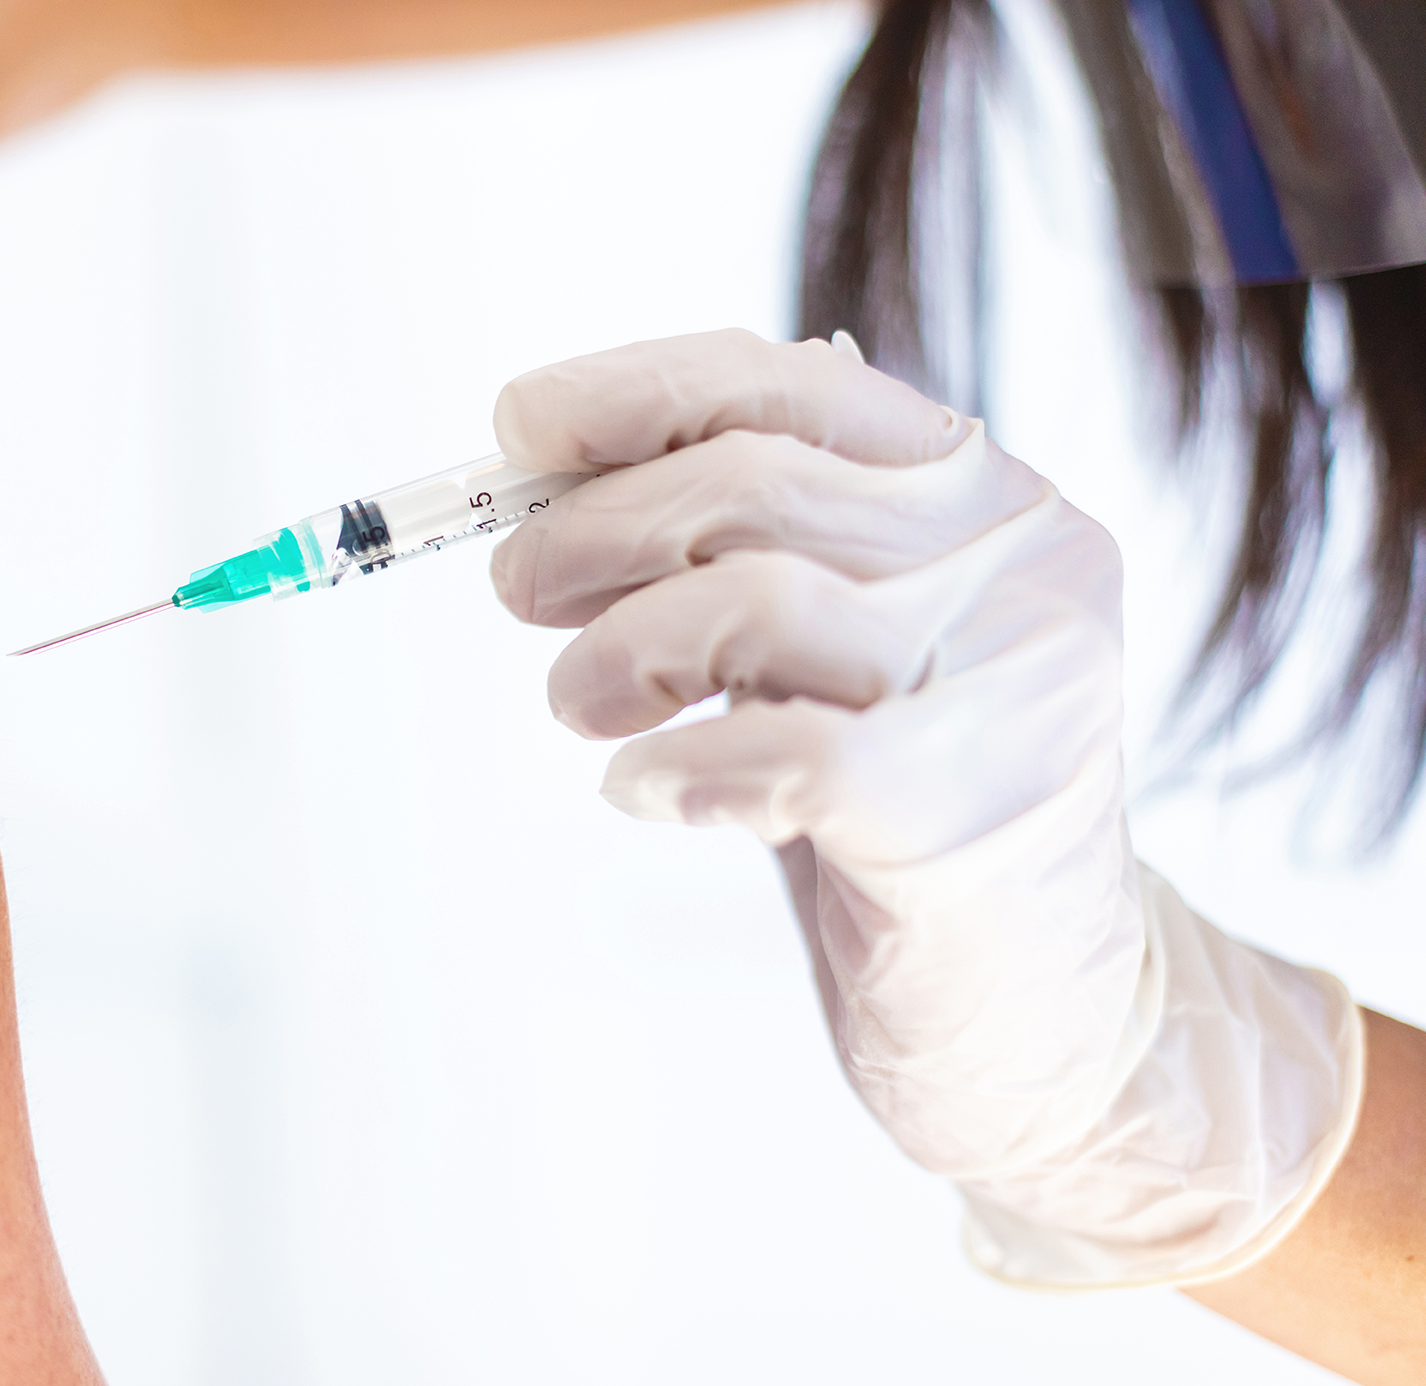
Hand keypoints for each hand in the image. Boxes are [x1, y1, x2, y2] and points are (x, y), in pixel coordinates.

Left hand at [490, 328, 1361, 1286]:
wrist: (1045, 1012)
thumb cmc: (903, 812)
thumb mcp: (826, 646)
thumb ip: (738, 556)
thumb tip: (554, 485)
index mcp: (983, 492)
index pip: (794, 382)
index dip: (637, 392)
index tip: (520, 425)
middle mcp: (1018, 560)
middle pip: (754, 484)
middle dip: (595, 530)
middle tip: (519, 587)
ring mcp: (1013, 683)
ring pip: (757, 600)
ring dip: (619, 650)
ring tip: (580, 703)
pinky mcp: (976, 811)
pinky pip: (785, 755)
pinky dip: (680, 768)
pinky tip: (644, 790)